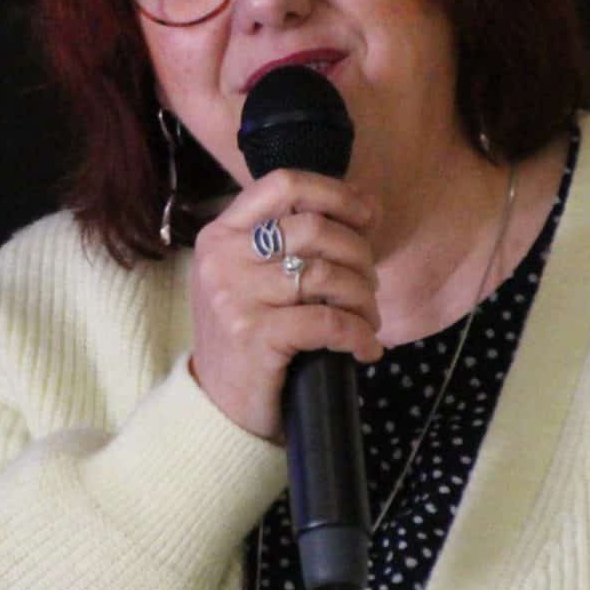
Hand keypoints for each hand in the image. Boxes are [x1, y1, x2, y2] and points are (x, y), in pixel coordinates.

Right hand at [188, 170, 380, 439]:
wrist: (219, 406)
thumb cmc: (249, 334)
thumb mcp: (256, 277)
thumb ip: (296, 239)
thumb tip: (369, 202)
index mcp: (221, 233)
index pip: (284, 184)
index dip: (335, 193)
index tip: (367, 217)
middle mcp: (222, 258)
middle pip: (314, 228)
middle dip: (359, 254)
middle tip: (370, 284)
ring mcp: (235, 296)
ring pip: (327, 275)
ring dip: (363, 298)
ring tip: (369, 319)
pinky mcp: (254, 336)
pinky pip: (328, 323)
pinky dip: (359, 335)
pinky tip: (366, 348)